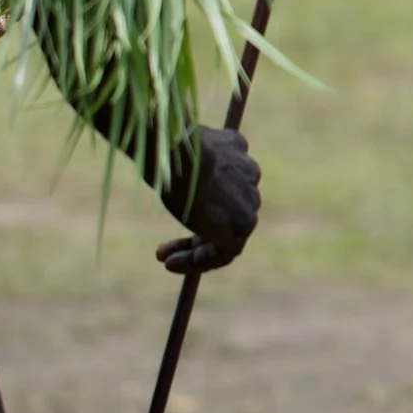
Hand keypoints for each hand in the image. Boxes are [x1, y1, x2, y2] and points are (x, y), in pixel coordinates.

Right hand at [153, 128, 260, 275]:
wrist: (178, 152)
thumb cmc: (168, 148)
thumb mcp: (178, 152)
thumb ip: (186, 163)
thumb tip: (165, 165)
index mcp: (236, 151)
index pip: (225, 182)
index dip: (198, 201)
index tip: (173, 208)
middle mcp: (249, 176)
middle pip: (227, 211)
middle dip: (197, 231)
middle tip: (164, 246)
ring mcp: (248, 203)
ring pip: (227, 235)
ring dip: (194, 251)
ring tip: (164, 259)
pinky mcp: (239, 227)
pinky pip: (224, 253)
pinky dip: (198, 262)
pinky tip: (171, 264)